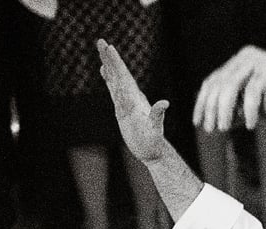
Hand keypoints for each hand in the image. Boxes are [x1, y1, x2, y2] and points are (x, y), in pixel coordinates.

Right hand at [97, 39, 167, 163]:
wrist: (152, 150)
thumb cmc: (153, 141)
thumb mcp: (155, 128)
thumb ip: (158, 115)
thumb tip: (165, 103)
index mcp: (136, 100)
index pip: (124, 77)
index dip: (117, 64)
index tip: (110, 49)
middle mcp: (131, 98)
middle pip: (118, 75)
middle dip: (110, 58)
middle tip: (101, 41)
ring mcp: (127, 102)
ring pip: (115, 80)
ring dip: (108, 65)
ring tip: (102, 50)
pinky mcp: (122, 109)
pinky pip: (114, 91)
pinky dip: (109, 80)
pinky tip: (105, 71)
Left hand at [193, 46, 265, 131]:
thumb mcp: (257, 107)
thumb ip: (239, 112)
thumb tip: (219, 124)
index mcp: (238, 63)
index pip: (212, 81)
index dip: (202, 103)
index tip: (198, 123)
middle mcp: (245, 58)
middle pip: (218, 84)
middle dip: (211, 109)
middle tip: (211, 130)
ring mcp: (257, 61)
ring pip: (231, 87)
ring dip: (225, 110)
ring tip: (224, 128)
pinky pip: (252, 92)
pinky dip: (250, 110)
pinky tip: (251, 126)